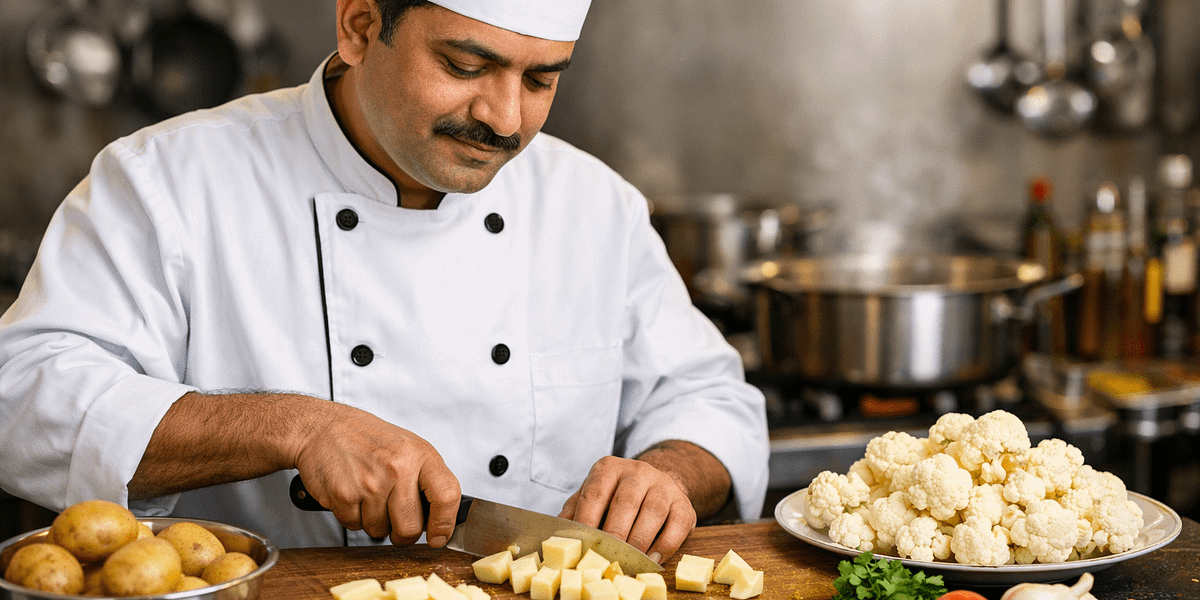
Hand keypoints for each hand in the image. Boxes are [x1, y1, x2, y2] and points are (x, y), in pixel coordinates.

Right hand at [290, 402, 460, 545]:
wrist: (324, 428)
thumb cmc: (368, 440)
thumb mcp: (408, 448)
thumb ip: (427, 480)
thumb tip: (441, 519)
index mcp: (420, 454)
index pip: (447, 496)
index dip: (444, 524)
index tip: (438, 536)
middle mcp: (398, 467)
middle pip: (410, 528)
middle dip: (402, 533)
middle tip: (394, 519)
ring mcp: (370, 482)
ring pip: (380, 531)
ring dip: (374, 521)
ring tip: (368, 494)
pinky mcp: (344, 495)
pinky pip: (355, 526)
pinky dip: (352, 517)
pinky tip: (352, 494)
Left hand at [558, 455, 696, 563]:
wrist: (655, 486)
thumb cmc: (615, 497)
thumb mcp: (592, 497)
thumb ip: (574, 512)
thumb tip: (558, 536)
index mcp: (608, 468)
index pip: (594, 495)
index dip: (587, 522)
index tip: (582, 546)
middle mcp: (638, 471)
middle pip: (625, 502)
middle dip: (615, 534)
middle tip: (606, 558)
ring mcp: (664, 485)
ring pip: (653, 512)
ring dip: (640, 541)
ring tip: (629, 562)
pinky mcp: (684, 503)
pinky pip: (678, 524)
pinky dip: (665, 545)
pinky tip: (652, 559)